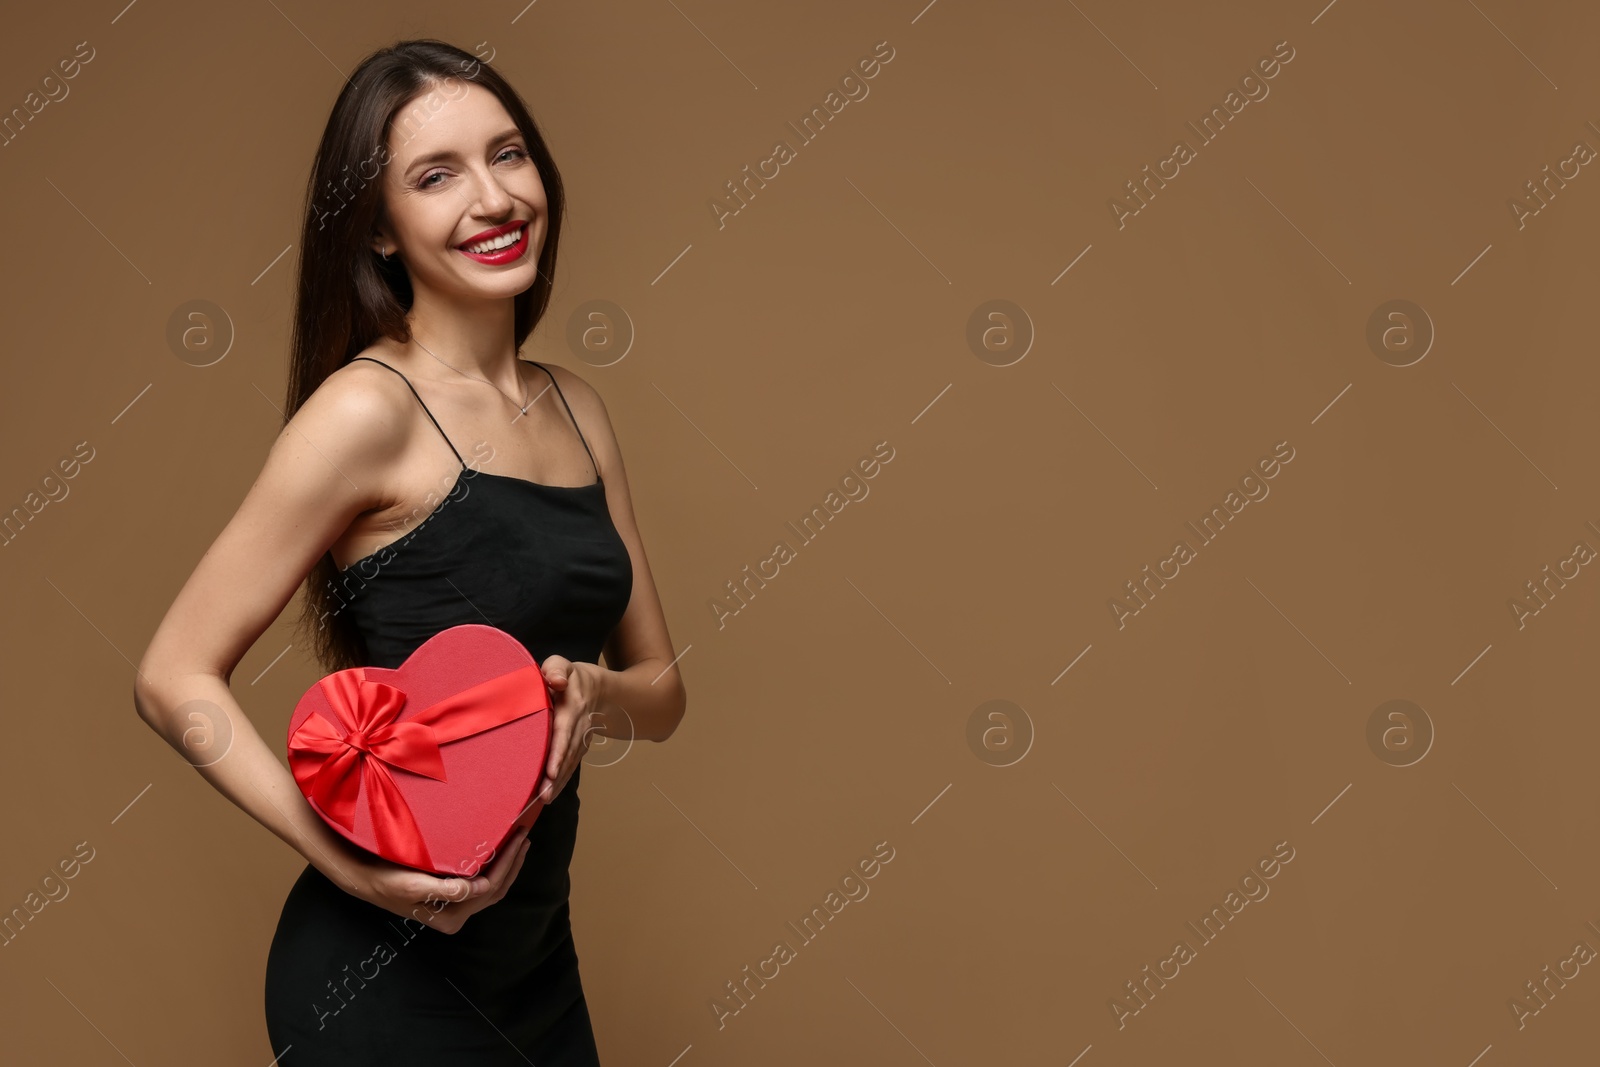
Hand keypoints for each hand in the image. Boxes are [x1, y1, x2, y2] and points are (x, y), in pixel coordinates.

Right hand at [329, 826, 531, 934]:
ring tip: (519, 843)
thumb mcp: (413, 885)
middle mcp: (456, 916)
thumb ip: (446, 889)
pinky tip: (500, 853)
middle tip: (524, 836)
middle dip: (513, 863)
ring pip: (492, 888)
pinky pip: (482, 885)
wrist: (365, 879)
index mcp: (451, 917)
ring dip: (508, 866)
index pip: (490, 888)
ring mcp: (454, 909)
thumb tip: (477, 887)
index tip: (517, 839)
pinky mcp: (451, 898)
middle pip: (496, 889)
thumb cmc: (386, 880)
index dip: (507, 863)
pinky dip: (495, 868)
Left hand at [538, 656, 600, 804]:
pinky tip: (550, 795)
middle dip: (556, 776)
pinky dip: (561, 782)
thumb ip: (556, 669)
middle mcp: (579, 727)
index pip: (564, 731)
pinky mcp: (580, 748)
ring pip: (570, 763)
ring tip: (544, 800)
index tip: (550, 770)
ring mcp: (582, 739)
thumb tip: (556, 681)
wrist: (600, 689)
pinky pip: (571, 766)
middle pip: (568, 754)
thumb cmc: (572, 677)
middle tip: (543, 796)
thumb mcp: (563, 664)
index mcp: (572, 707)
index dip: (558, 752)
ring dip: (558, 783)